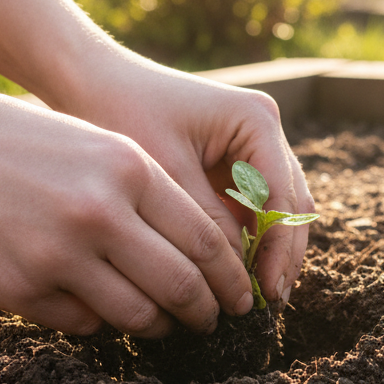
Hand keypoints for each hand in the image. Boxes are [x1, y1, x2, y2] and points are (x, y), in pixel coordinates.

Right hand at [0, 73, 253, 336]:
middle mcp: (99, 213)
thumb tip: (209, 258)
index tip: (240, 295)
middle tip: (213, 321)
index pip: (205, 241)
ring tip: (164, 323)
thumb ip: (157, 196)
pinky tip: (104, 311)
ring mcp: (58, 255)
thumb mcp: (106, 147)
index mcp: (131, 170)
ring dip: (160, 326)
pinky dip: (103, 323)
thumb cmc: (33, 142)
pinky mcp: (21, 289)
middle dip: (207, 312)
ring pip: (137, 315)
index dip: (230, 277)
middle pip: (181, 285)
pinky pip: (84, 324)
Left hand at [54, 53, 315, 304]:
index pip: (282, 196)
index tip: (268, 292)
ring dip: (270, 250)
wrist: (92, 81)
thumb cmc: (123, 114)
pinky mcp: (235, 161)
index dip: (279, 249)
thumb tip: (237, 280)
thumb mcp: (166, 174)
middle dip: (282, 254)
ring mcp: (253, 146)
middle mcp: (264, 130)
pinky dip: (249, 240)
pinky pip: (254, 208)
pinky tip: (237, 275)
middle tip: (270, 303)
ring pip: (278, 209)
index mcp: (256, 121)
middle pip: (291, 203)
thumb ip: (206, 224)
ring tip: (257, 296)